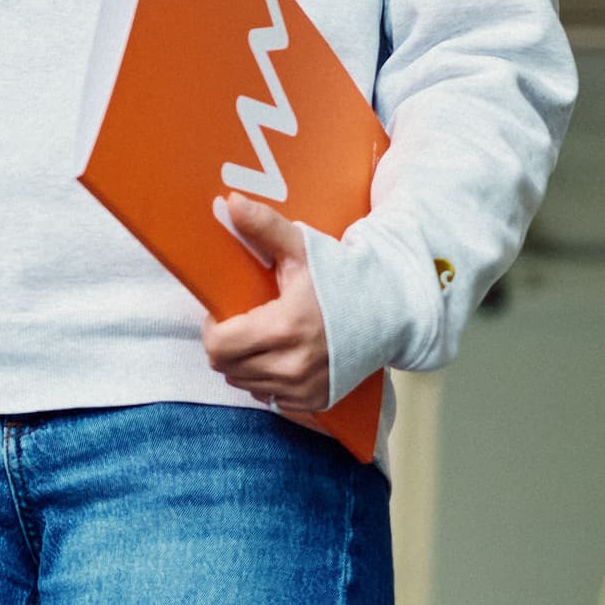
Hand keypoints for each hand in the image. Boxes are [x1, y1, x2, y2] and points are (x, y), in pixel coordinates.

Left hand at [203, 194, 333, 411]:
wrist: (390, 313)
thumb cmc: (342, 278)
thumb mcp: (303, 249)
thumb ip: (265, 226)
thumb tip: (232, 202)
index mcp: (285, 328)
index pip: (218, 346)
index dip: (213, 328)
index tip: (226, 313)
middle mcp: (293, 366)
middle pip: (225, 368)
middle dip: (225, 345)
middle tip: (242, 323)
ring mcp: (304, 388)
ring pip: (243, 384)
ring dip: (243, 363)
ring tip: (262, 337)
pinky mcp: (314, 401)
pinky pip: (268, 397)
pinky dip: (266, 380)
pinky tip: (281, 356)